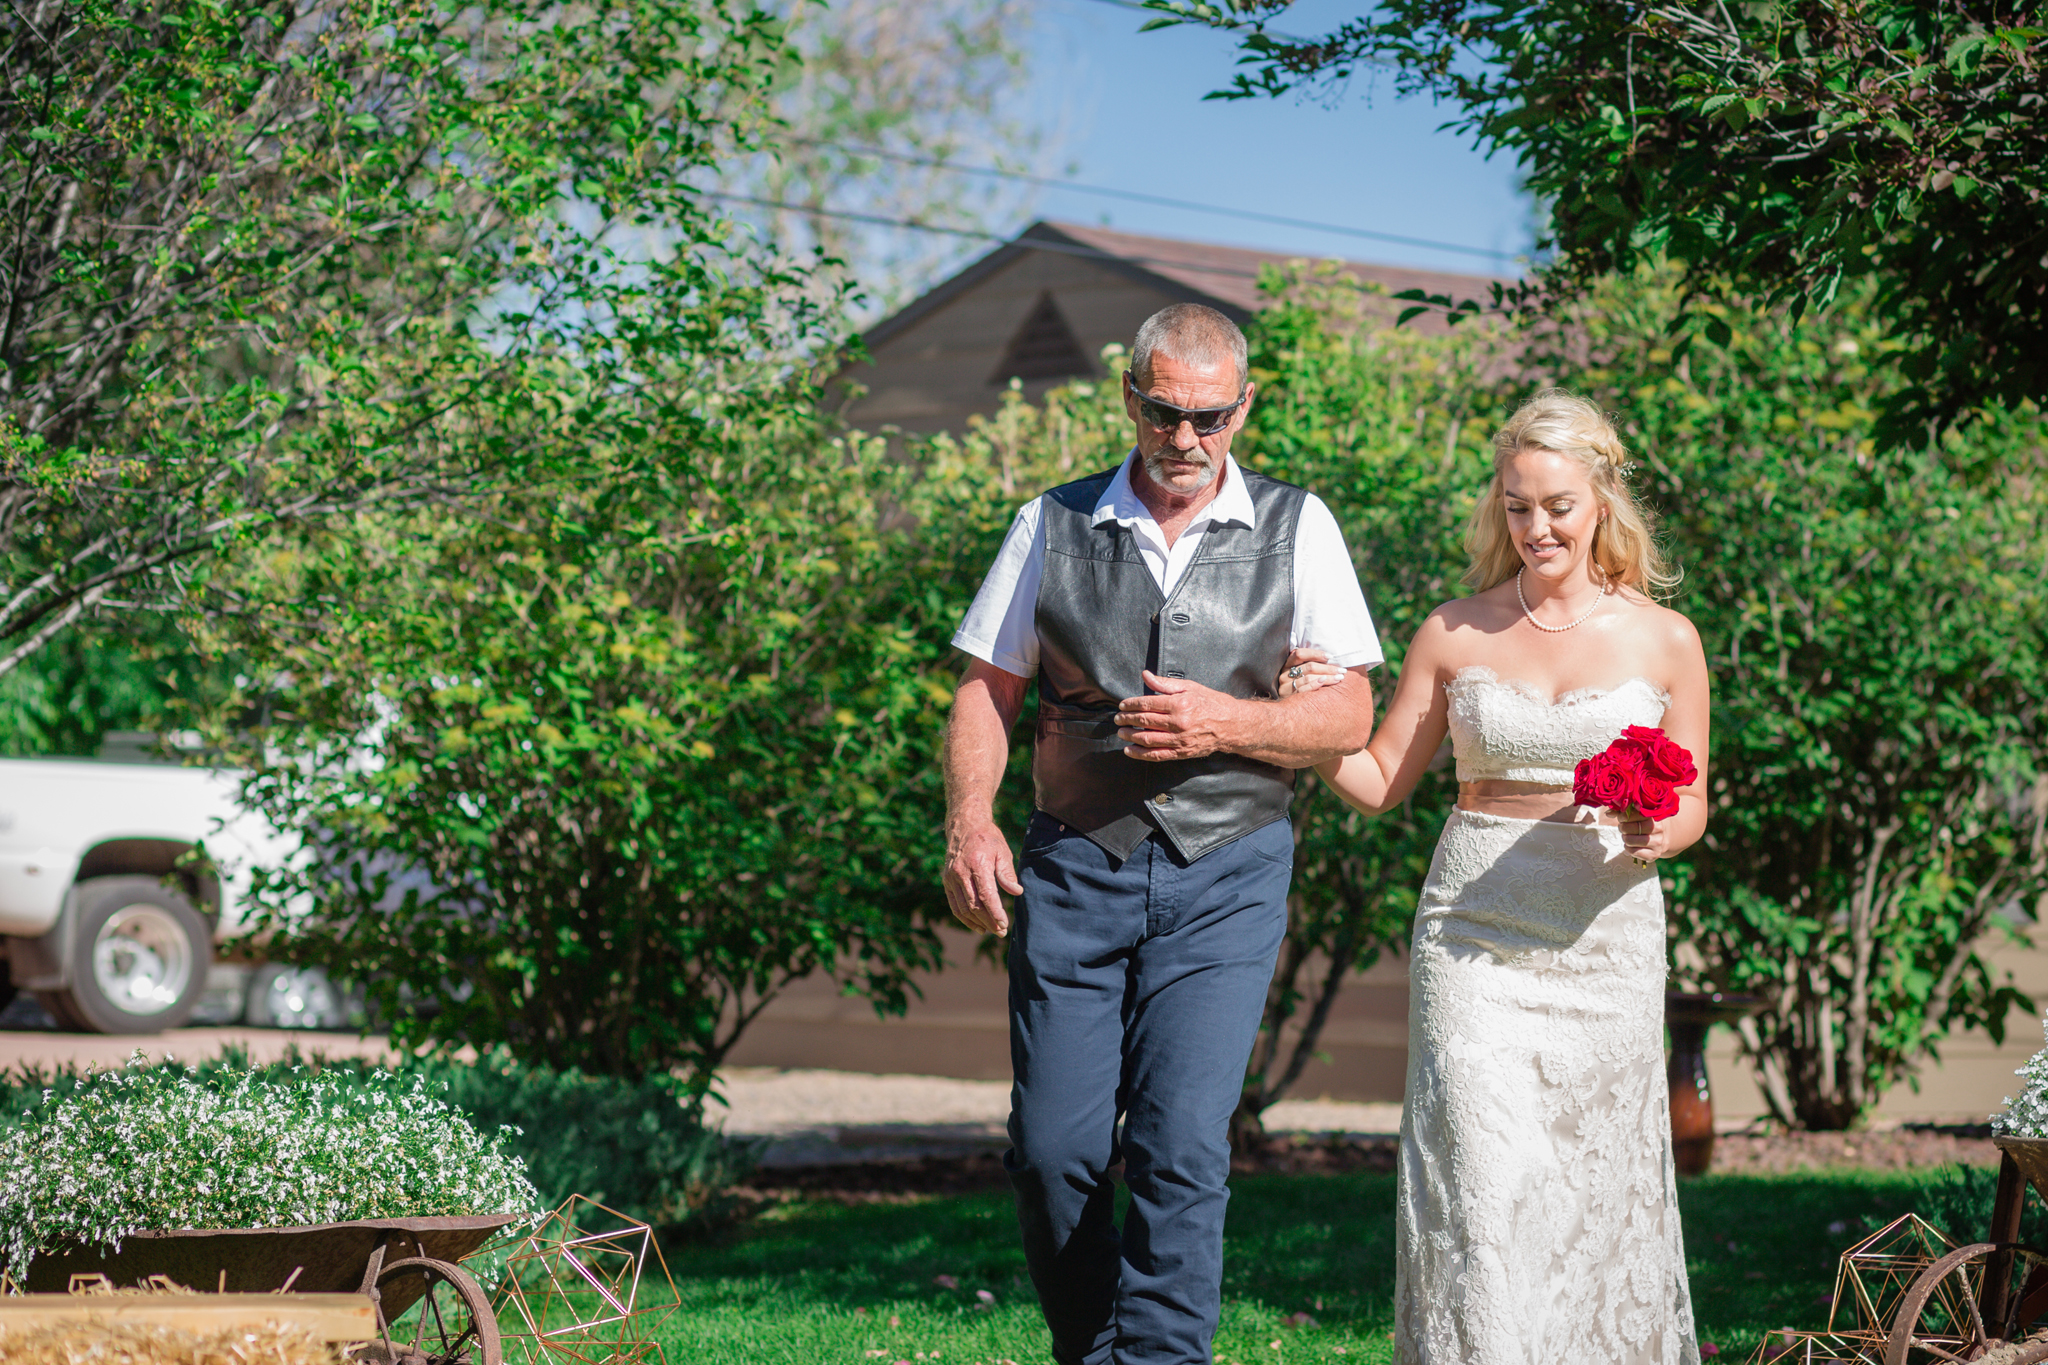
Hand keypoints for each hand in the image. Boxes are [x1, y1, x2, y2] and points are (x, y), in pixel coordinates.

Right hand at [943, 818, 1019, 934]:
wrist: (964, 826)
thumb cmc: (988, 839)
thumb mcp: (1002, 851)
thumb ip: (1007, 873)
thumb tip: (1017, 892)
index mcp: (977, 864)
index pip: (986, 895)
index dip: (995, 912)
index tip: (1004, 924)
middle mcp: (961, 872)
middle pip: (974, 905)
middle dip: (988, 921)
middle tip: (1002, 932)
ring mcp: (951, 878)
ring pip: (963, 908)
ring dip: (977, 923)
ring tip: (992, 930)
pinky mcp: (946, 881)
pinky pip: (954, 905)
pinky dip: (965, 918)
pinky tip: (977, 926)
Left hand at [1115, 671, 1244, 761]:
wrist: (1231, 725)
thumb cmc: (1211, 703)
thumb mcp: (1190, 687)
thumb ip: (1165, 684)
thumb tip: (1146, 675)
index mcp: (1179, 704)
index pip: (1147, 704)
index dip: (1131, 705)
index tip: (1122, 706)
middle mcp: (1179, 722)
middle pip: (1145, 721)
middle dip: (1128, 720)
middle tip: (1118, 719)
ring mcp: (1180, 740)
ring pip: (1148, 739)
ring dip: (1131, 736)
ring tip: (1121, 732)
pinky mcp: (1182, 753)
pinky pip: (1157, 755)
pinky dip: (1141, 754)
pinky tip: (1130, 750)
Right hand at [1276, 645, 1344, 697]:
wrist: (1285, 709)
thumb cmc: (1297, 687)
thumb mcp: (1298, 674)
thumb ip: (1308, 666)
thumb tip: (1329, 658)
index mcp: (1287, 664)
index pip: (1300, 654)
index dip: (1316, 653)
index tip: (1330, 656)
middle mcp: (1285, 674)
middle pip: (1308, 667)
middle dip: (1328, 668)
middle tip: (1341, 670)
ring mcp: (1285, 686)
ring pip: (1308, 678)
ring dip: (1327, 677)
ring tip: (1339, 677)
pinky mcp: (1288, 697)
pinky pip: (1304, 689)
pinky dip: (1315, 684)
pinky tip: (1325, 681)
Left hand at [1618, 812, 1673, 865]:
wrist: (1661, 839)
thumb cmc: (1644, 824)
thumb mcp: (1636, 815)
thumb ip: (1622, 812)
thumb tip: (1608, 813)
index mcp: (1653, 816)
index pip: (1633, 814)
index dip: (1623, 816)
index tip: (1623, 818)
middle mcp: (1658, 829)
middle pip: (1629, 828)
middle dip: (1623, 828)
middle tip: (1625, 828)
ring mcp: (1657, 842)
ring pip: (1630, 840)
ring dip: (1625, 838)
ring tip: (1629, 836)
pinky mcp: (1654, 854)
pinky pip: (1633, 852)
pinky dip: (1628, 848)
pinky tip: (1632, 845)